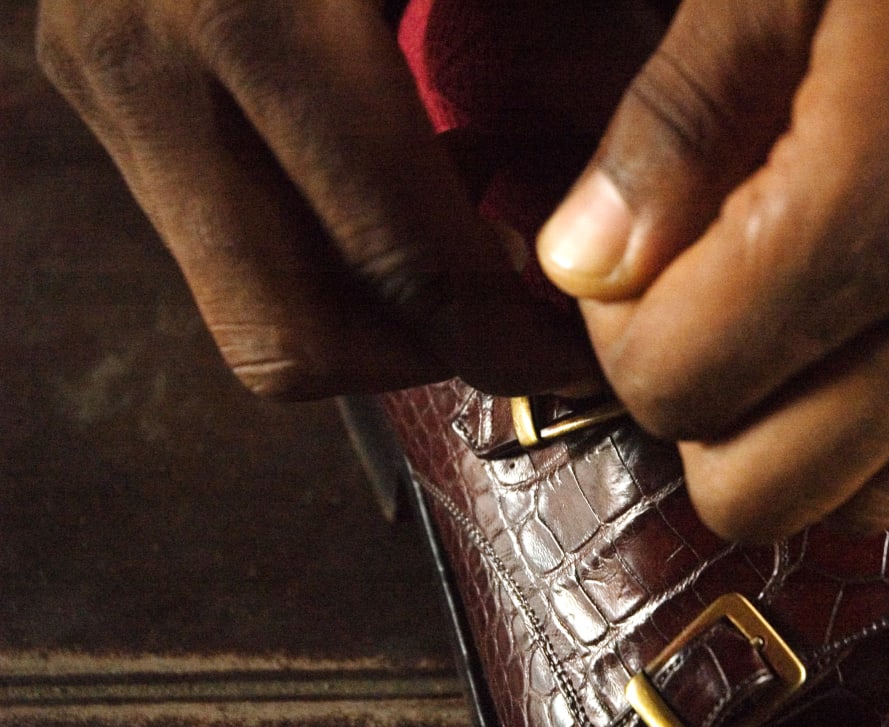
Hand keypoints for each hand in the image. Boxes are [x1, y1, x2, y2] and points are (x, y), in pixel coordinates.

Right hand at [34, 0, 602, 398]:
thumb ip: (543, 34)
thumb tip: (622, 163)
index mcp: (260, 12)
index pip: (403, 259)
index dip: (511, 335)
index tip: (588, 347)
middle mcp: (150, 64)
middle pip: (291, 336)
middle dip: (429, 361)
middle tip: (525, 332)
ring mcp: (107, 84)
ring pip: (245, 311)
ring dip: (374, 326)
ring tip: (471, 272)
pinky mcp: (98, 89)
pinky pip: (219, 245)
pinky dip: (325, 261)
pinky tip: (399, 199)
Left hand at [538, 1, 888, 539]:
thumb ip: (676, 121)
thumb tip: (583, 261)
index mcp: (884, 202)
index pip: (681, 385)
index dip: (620, 335)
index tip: (629, 258)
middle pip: (771, 490)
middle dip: (695, 411)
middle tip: (688, 302)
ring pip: (882, 492)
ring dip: (796, 432)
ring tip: (778, 317)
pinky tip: (885, 323)